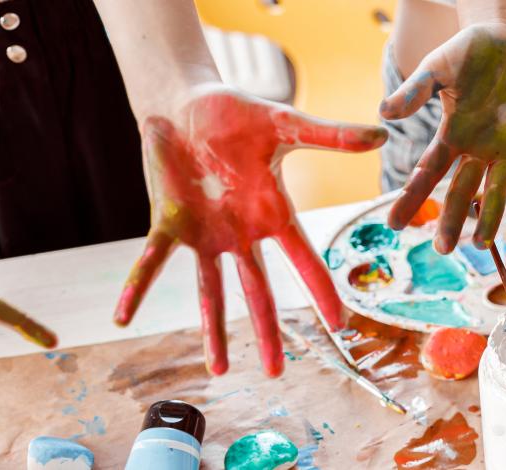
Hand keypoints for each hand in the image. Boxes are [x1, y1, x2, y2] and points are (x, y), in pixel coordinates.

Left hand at [116, 87, 387, 376]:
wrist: (187, 103)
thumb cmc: (238, 114)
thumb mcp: (285, 123)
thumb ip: (330, 135)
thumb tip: (383, 132)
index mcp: (272, 213)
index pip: (302, 259)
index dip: (320, 291)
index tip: (337, 325)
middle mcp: (240, 233)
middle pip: (257, 290)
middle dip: (266, 332)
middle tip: (276, 372)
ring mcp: (204, 234)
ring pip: (210, 290)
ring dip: (213, 329)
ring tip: (218, 371)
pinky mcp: (168, 223)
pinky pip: (152, 261)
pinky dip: (137, 288)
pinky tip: (123, 318)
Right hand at [382, 22, 505, 252]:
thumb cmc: (468, 52)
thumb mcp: (437, 68)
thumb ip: (414, 91)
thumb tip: (383, 114)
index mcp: (453, 135)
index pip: (428, 173)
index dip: (411, 198)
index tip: (393, 224)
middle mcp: (480, 148)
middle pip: (463, 190)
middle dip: (452, 219)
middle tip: (442, 249)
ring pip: (500, 188)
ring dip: (493, 216)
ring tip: (482, 244)